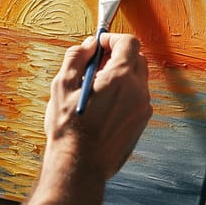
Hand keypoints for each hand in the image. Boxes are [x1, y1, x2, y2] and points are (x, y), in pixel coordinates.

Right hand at [44, 32, 151, 180]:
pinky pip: (136, 98)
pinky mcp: (141, 123)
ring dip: (121, 75)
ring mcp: (142, 108)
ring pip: (138, 79)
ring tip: (96, 88)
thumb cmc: (70, 128)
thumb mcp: (62, 85)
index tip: (99, 44)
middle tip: (95, 64)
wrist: (80, 165)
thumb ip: (77, 57)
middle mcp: (138, 91)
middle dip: (118, 55)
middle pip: (137, 58)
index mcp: (121, 77)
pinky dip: (124, 93)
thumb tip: (88, 45)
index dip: (112, 38)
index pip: (129, 42)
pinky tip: (103, 106)